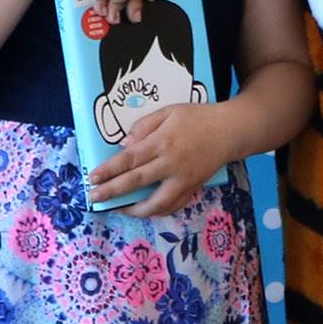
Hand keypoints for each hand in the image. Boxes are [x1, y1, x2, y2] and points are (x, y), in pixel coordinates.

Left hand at [88, 102, 233, 216]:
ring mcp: (184, 180)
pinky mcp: (193, 189)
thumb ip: (144, 125)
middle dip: (113, 192)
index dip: (109, 170)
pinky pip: (173, 206)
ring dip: (135, 210)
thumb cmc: (197, 118)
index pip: (130, 159)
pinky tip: (145, 210)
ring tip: (119, 209)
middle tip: (94, 198)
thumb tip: (124, 145)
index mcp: (163, 141)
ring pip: (156, 202)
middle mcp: (172, 163)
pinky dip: (158, 211)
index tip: (93, 178)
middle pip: (137, 181)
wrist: (230, 131)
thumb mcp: (169, 111)